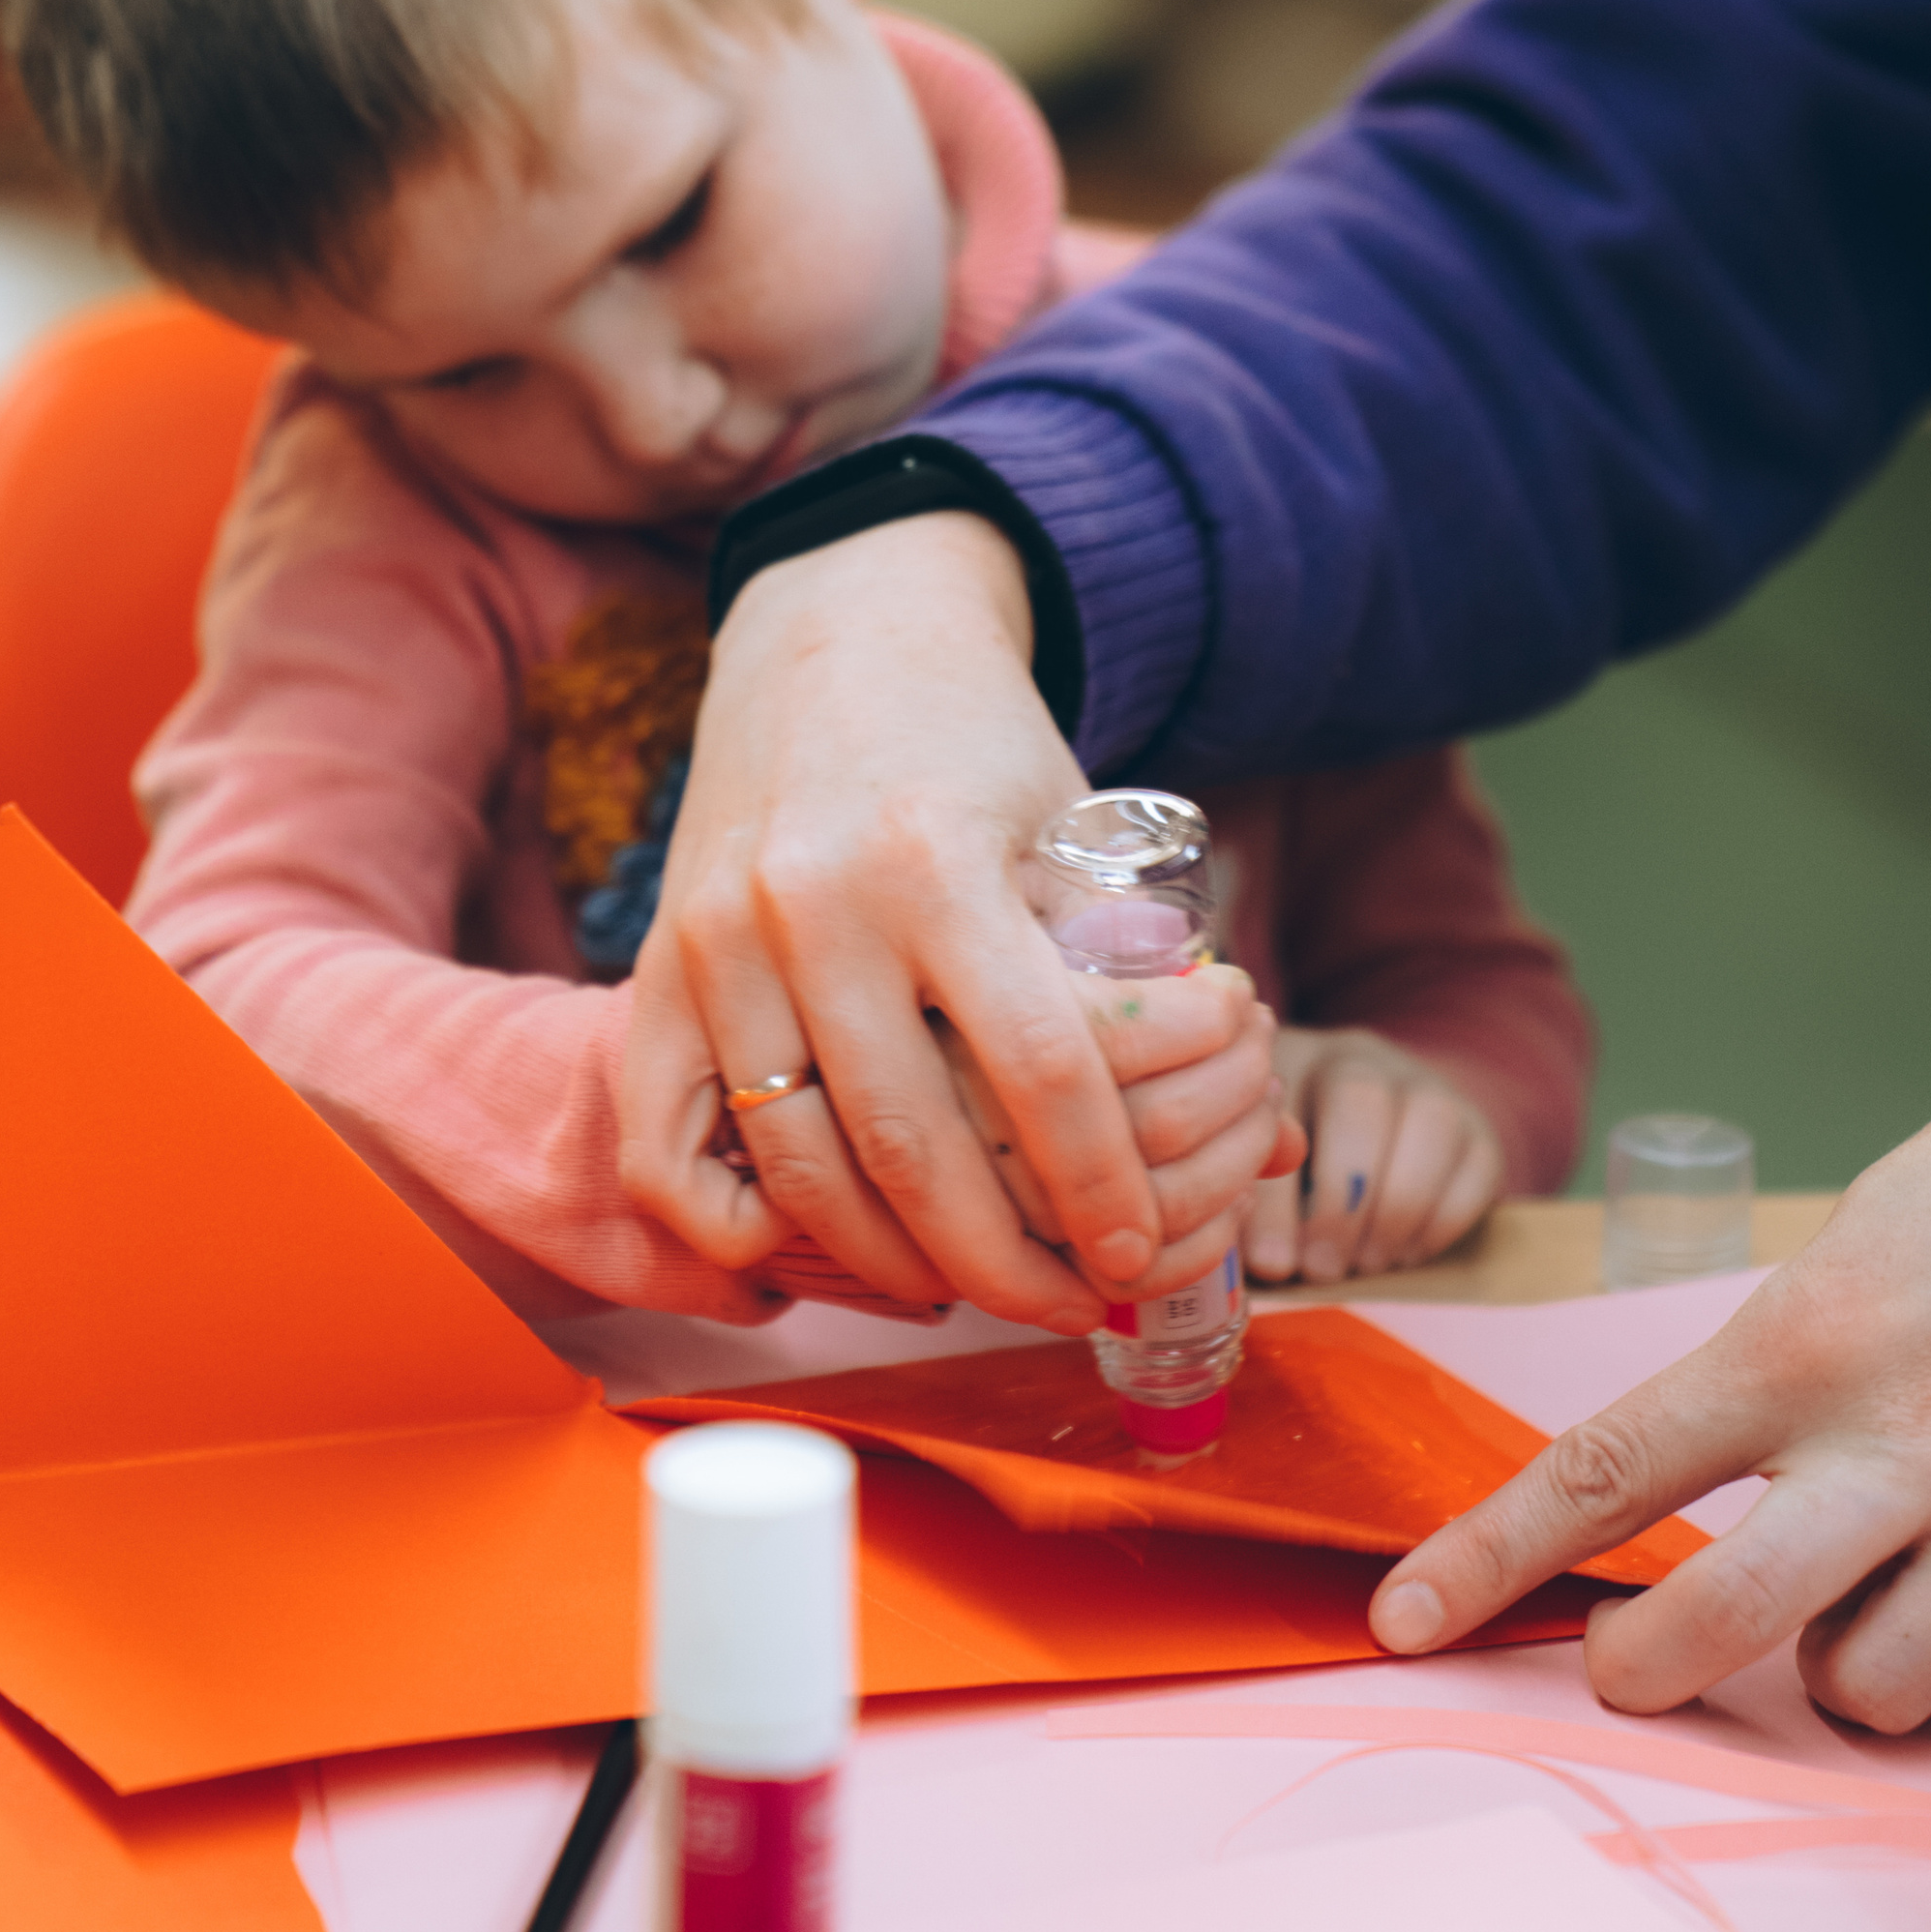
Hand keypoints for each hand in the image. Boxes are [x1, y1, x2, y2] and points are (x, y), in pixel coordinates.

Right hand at [621, 514, 1263, 1329]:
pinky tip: (795, 1252)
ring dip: (883, 1263)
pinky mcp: (659, 960)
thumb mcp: (1075, 828)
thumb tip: (1271, 1129)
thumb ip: (1142, 979)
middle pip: (911, 1145)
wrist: (839, 626)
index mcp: (936, 861)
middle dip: (1002, 1260)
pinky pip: (663, 1137)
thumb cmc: (981, 740)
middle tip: (1062, 1305)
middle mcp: (813, 902)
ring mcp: (718, 936)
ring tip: (958, 1292)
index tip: (1134, 1256)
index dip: (1100, 1185)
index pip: (1040, 1067)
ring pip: (795, 1162)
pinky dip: (723, 1218)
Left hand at [1243, 1026, 1503, 1283]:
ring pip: (1429, 1123)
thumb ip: (1254, 1203)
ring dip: (1396, 1212)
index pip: (1279, 1113)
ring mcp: (1422, 1084)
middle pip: (1358, 1101)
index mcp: (1283, 1059)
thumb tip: (1271, 1262)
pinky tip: (1403, 1255)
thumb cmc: (1291, 1169)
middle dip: (1341, 1201)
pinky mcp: (1475, 1127)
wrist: (1376, 1137)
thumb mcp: (1258, 1174)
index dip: (1275, 1198)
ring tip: (1363, 1265)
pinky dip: (1441, 1221)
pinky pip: (1475, 1165)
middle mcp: (1354, 1057)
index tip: (1270, 1264)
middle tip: (1322, 1268)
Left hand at [1367, 1063, 1930, 1737]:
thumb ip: (1761, 1382)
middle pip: (1727, 1618)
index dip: (1486, 1557)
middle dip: (1646, 1664)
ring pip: (1872, 1685)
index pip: (1604, 1470)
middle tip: (1621, 1658)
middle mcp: (1896, 1442)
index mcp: (1797, 1348)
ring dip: (1838, 1663)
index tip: (1403, 1617)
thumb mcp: (1830, 1270)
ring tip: (1850, 1588)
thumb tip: (1690, 1484)